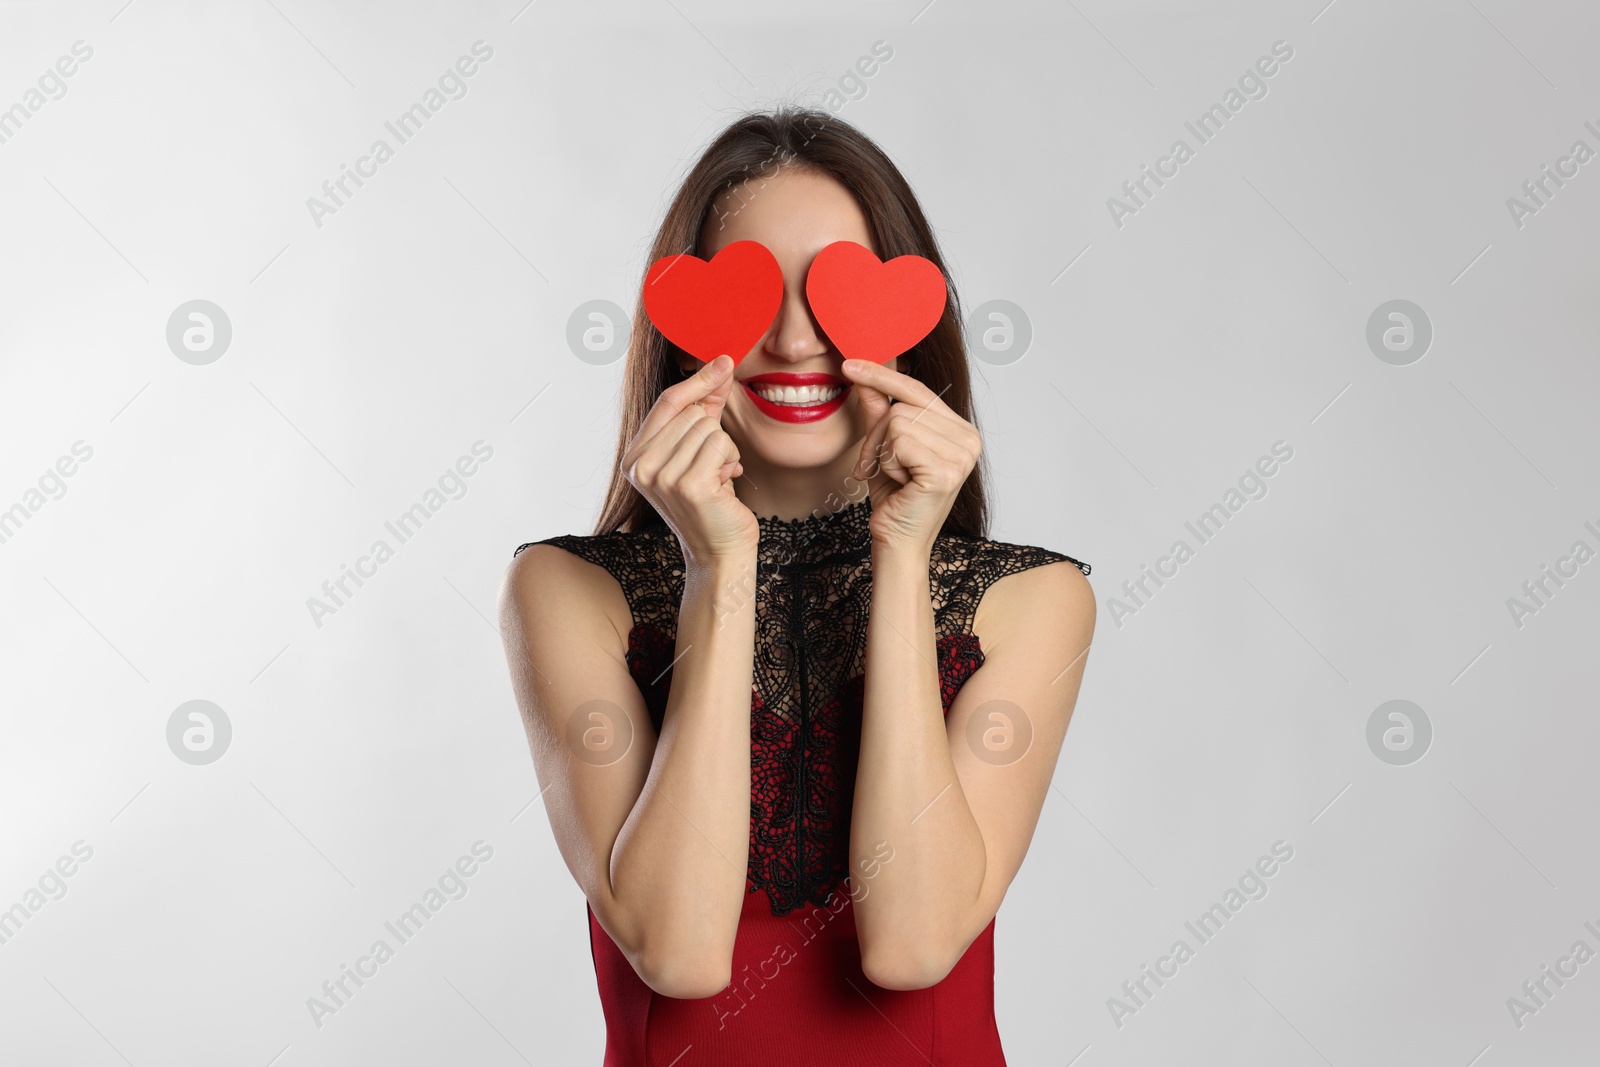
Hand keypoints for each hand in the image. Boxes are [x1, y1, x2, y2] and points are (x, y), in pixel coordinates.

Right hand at [622, 355, 758, 563]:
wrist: (720, 552)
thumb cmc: (711, 502)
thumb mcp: (698, 452)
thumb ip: (704, 410)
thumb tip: (720, 366)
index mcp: (634, 458)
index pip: (667, 402)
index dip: (698, 380)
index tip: (725, 362)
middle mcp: (641, 467)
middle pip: (692, 413)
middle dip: (714, 433)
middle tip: (713, 465)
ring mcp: (662, 476)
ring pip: (709, 427)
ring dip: (725, 449)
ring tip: (717, 476)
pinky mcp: (688, 485)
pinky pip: (721, 444)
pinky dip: (731, 459)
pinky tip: (724, 482)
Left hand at [839, 359, 980, 553]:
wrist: (897, 542)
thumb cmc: (895, 499)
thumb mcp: (884, 447)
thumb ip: (878, 410)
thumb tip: (862, 373)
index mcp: (961, 430)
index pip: (918, 390)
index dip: (883, 376)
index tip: (850, 365)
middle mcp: (969, 439)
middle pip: (902, 406)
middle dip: (877, 437)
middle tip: (877, 467)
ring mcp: (962, 456)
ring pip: (897, 422)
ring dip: (882, 453)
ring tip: (894, 477)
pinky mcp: (946, 471)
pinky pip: (898, 443)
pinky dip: (887, 464)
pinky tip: (901, 484)